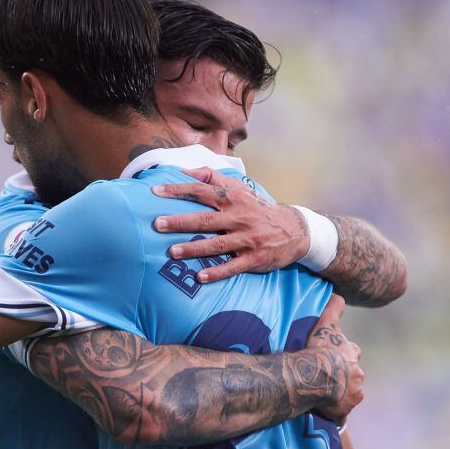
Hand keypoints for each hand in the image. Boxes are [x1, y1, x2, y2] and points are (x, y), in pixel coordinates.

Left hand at [151, 167, 309, 282]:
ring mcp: (246, 239)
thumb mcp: (240, 188)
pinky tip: (200, 277)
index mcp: (233, 199)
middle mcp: (238, 217)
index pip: (202, 191)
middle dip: (180, 222)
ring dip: (194, 249)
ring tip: (172, 252)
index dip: (179, 190)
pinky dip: (217, 272)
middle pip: (205, 219)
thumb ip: (212, 178)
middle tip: (157, 224)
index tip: (155, 192)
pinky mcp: (254, 258)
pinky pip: (233, 266)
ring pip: (216, 244)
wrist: (294, 229)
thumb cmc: (258, 208)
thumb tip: (185, 171)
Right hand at [305, 295, 363, 423]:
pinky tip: (327, 412)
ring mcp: (353, 393)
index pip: (352, 353)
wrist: (316, 375)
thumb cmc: (319, 348)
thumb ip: (334, 308)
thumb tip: (338, 294)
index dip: (343, 355)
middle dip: (343, 376)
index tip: (333, 357)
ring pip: (349, 394)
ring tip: (324, 395)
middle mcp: (357, 374)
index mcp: (352, 354)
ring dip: (340, 394)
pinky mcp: (345, 409)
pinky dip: (336, 412)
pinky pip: (341, 412)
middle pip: (352, 375)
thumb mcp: (325, 323)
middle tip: (327, 377)